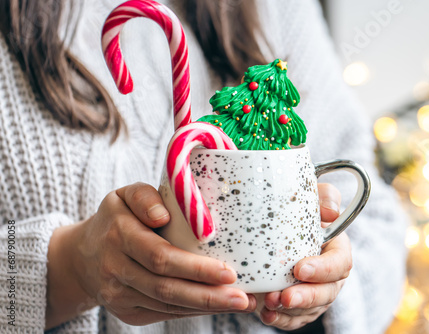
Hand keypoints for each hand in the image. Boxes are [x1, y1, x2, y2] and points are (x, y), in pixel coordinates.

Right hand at [46, 183, 254, 328]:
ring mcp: (119, 296)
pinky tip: (217, 306)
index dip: (195, 268)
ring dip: (206, 307)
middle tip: (243, 297)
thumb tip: (163, 215)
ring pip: (167, 305)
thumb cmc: (115, 219)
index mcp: (118, 236)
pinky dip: (193, 311)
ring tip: (239, 303)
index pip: (160, 257)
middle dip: (208, 295)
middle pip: (166, 287)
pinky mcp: (126, 312)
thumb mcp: (123, 196)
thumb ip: (143, 196)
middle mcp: (115, 269)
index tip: (228, 272)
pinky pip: (164, 313)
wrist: (81, 256)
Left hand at [256, 183, 351, 330]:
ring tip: (268, 304)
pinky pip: (293, 318)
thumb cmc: (300, 211)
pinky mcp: (300, 306)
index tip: (300, 269)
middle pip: (326, 293)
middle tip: (284, 296)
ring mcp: (316, 293)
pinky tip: (265, 315)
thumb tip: (331, 211)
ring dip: (289, 310)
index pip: (340, 264)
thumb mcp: (314, 195)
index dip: (323, 269)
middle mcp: (330, 276)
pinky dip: (280, 319)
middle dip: (306, 297)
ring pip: (309, 309)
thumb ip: (325, 195)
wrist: (280, 228)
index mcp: (337, 250)